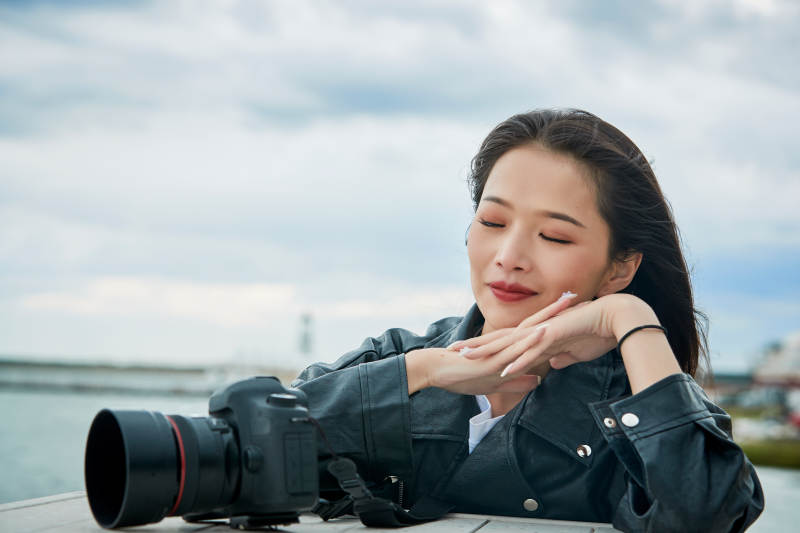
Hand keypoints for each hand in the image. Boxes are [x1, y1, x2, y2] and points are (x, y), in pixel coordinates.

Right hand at [405, 293, 579, 394]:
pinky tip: (545, 331)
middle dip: (557, 310)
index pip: (535, 332)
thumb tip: (537, 381)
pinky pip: (516, 347)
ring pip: (530, 330)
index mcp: (508, 348)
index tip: (573, 313)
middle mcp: (507, 343)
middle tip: (578, 296)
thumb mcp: (497, 382)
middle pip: (536, 323)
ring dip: (550, 317)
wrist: (437, 371)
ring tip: (569, 305)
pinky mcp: (493, 358)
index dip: (554, 322)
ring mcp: (501, 348)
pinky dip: (531, 339)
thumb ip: (517, 381)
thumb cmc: (463, 377)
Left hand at [449, 293, 651, 378]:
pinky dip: (518, 361)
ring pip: (509, 345)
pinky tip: (504, 370)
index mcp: (537, 335)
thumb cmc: (597, 334)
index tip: (466, 355)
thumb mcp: (573, 352)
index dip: (485, 349)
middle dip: (476, 347)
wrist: (615, 319)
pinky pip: (533, 351)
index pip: (506, 344)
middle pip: (500, 341)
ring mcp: (543, 333)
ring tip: (466, 358)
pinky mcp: (554, 336)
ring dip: (488, 352)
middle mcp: (535, 331)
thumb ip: (560, 358)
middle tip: (452, 352)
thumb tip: (551, 367)